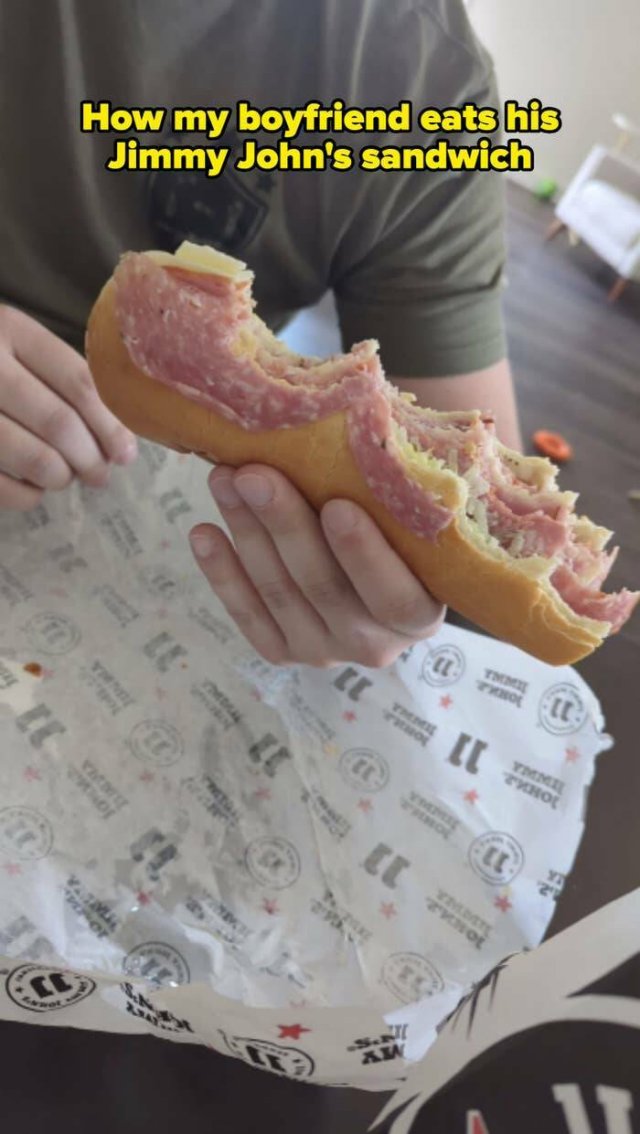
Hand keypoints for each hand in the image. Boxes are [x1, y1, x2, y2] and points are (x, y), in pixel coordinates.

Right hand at [0, 305, 136, 509]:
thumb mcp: (19, 346)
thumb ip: (63, 378)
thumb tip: (117, 439)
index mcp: (12, 330)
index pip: (78, 382)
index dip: (109, 424)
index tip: (126, 452)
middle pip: (59, 423)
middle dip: (91, 458)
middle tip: (100, 475)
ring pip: (35, 458)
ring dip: (61, 476)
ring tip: (65, 477)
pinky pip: (2, 487)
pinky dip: (27, 495)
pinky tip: (33, 489)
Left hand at [189, 464, 444, 668]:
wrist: (377, 577)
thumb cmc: (398, 531)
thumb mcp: (412, 518)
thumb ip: (394, 492)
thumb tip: (361, 412)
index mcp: (419, 615)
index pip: (394, 595)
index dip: (365, 554)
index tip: (338, 505)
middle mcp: (374, 645)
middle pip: (324, 587)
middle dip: (285, 525)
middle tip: (254, 474)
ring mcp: (324, 652)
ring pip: (279, 593)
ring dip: (247, 533)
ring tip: (223, 479)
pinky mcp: (282, 652)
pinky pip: (247, 614)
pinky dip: (222, 574)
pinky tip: (203, 533)